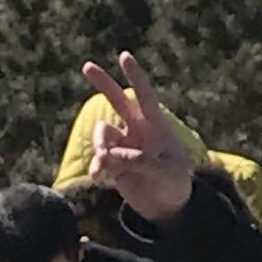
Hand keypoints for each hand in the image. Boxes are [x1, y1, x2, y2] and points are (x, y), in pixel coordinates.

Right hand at [75, 53, 198, 223]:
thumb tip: (110, 155)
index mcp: (156, 127)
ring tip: (104, 165)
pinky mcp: (112, 163)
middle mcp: (136, 131)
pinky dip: (96, 166)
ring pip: (102, 135)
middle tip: (86, 65)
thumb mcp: (166, 174)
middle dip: (102, 82)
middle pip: (117, 101)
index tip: (124, 56)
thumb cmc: (175, 184)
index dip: (134, 76)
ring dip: (99, 146)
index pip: (145, 96)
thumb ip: (140, 162)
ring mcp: (123, 146)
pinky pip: (97, 158)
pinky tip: (99, 178)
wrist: (167, 206)